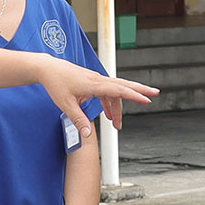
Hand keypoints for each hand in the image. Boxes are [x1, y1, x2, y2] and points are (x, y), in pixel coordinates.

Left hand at [36, 60, 153, 141]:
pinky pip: (107, 92)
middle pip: (124, 85)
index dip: (133, 95)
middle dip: (140, 90)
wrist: (49, 69)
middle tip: (156, 93)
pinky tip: (108, 115)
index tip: (146, 100)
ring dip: (118, 108)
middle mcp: (98, 80)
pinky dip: (111, 103)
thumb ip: (78, 120)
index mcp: (94, 85)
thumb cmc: (56, 84)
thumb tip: (87, 135)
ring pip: (115, 92)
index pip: (118, 90)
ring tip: (118, 125)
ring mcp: (96, 80)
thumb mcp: (65, 105)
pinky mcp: (93, 82)